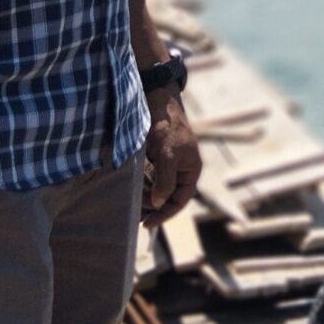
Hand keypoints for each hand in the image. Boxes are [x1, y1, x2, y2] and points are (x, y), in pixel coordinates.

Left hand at [141, 90, 200, 226]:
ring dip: (146, 194)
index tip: (147, 223)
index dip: (165, 214)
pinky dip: (141, 183)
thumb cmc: (166, 127)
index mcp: (191, 170)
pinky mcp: (157, 156)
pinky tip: (132, 185)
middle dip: (153, 205)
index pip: (180, 201)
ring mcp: (169, 162)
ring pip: (158, 187)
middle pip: (169, 196)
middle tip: (136, 211)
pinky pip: (150, 176)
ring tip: (132, 199)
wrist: (157, 100)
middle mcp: (182, 169)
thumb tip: (158, 203)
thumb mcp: (167, 155)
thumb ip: (165, 181)